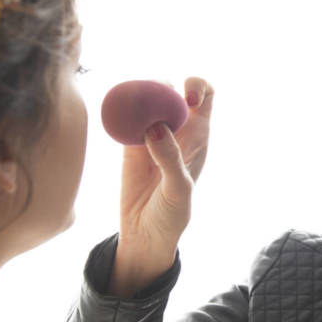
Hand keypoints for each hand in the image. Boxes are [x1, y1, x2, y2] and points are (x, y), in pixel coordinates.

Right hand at [111, 77, 212, 296]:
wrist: (144, 235)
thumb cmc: (171, 215)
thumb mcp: (178, 190)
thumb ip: (170, 159)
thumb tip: (156, 127)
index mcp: (198, 136)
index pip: (205, 96)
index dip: (197, 87)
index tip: (185, 98)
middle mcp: (176, 129)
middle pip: (170, 89)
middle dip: (161, 87)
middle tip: (149, 105)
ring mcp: (150, 134)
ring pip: (145, 99)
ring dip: (138, 96)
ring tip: (130, 114)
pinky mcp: (127, 143)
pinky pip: (124, 117)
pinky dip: (119, 111)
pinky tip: (116, 121)